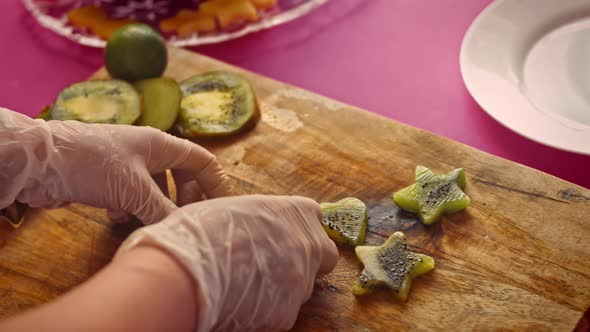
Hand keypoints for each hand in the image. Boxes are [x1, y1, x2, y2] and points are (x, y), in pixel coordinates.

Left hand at [0, 108, 230, 223]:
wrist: (41, 163)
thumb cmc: (93, 164)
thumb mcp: (134, 190)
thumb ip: (163, 211)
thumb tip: (183, 231)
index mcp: (161, 144)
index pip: (203, 161)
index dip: (216, 184)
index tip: (222, 209)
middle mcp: (148, 152)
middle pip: (182, 176)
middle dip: (186, 200)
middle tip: (187, 221)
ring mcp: (128, 165)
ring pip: (157, 189)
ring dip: (157, 208)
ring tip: (152, 224)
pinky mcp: (109, 179)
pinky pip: (133, 196)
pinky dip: (132, 209)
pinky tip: (119, 219)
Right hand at [116, 195, 338, 331]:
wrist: (185, 273)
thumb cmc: (200, 233)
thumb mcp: (231, 208)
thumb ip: (257, 218)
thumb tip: (254, 226)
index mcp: (294, 212)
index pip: (314, 216)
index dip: (298, 226)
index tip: (284, 232)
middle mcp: (307, 244)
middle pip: (324, 254)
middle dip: (308, 258)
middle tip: (277, 262)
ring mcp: (301, 280)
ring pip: (304, 286)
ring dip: (285, 285)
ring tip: (249, 283)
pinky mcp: (288, 313)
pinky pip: (284, 310)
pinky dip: (268, 309)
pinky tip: (242, 302)